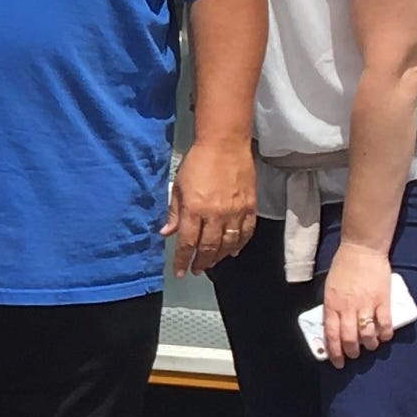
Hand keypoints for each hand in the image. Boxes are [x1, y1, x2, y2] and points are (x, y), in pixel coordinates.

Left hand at [166, 138, 256, 274]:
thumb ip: (174, 213)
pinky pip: (246, 232)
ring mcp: (235, 212)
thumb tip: (166, 233)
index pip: (188, 243)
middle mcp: (216, 214)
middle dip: (201, 262)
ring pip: (229, 244)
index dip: (182, 260)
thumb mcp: (178, 187)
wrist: (224, 144)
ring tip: (212, 263)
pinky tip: (234, 251)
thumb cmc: (198, 162)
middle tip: (196, 269)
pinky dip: (240, 244)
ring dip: (220, 257)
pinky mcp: (250, 207)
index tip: (179, 271)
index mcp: (195, 209)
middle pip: (209, 248)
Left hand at [322, 241, 395, 365]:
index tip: (337, 362)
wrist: (362, 250)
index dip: (334, 352)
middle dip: (351, 352)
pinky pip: (384, 324)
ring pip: (367, 335)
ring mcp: (366, 304)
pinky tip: (384, 336)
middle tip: (354, 355)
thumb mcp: (330, 287)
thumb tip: (334, 326)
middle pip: (349, 339)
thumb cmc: (344, 266)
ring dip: (369, 345)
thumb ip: (332, 306)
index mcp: (332, 304)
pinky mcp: (382, 300)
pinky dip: (385, 334)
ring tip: (370, 345)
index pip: (331, 334)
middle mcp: (348, 307)